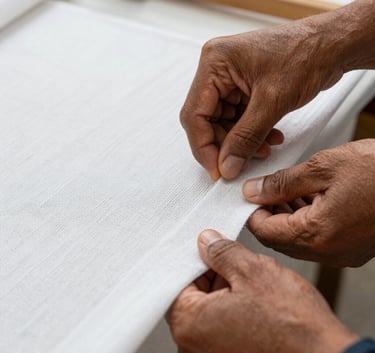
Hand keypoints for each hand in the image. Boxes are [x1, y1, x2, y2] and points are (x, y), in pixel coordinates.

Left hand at [167, 230, 356, 352]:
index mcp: (190, 324)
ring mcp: (211, 352)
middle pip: (190, 295)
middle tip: (231, 260)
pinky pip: (219, 324)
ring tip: (248, 281)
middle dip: (210, 273)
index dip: (194, 259)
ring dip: (222, 289)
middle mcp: (193, 345)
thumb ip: (221, 252)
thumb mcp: (253, 271)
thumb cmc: (291, 324)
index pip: (175, 281)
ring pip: (206, 308)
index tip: (206, 247)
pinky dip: (230, 306)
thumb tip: (206, 242)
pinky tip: (251, 297)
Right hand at [180, 17, 344, 179]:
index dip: (203, 147)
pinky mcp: (244, 88)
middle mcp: (218, 71)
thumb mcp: (272, 101)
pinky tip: (270, 138)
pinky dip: (252, 133)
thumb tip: (227, 165)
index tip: (216, 170)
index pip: (194, 114)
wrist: (333, 45)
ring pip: (224, 123)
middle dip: (226, 145)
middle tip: (238, 164)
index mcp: (215, 63)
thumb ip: (246, 137)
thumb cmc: (306, 54)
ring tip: (264, 150)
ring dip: (241, 142)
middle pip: (207, 121)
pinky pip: (239, 119)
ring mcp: (231, 80)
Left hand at [243, 139, 374, 266]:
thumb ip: (281, 183)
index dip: (250, 212)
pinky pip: (316, 239)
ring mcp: (342, 253)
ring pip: (296, 239)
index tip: (248, 194)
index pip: (263, 232)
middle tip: (266, 188)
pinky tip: (306, 198)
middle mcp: (327, 252)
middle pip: (278, 239)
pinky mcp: (353, 247)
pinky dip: (304, 220)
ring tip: (285, 189)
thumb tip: (252, 191)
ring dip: (285, 216)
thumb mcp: (322, 167)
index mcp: (315, 235)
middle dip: (267, 214)